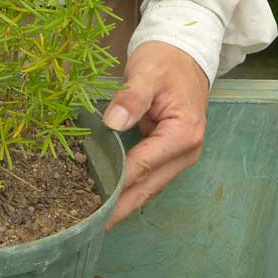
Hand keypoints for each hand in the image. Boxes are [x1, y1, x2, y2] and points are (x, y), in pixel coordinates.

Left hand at [102, 41, 208, 228]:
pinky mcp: (169, 151)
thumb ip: (130, 98)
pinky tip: (109, 196)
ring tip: (95, 218)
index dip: (118, 185)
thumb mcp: (147, 73)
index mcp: (183, 134)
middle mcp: (186, 151)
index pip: (143, 165)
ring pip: (149, 185)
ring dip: (124, 201)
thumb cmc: (165, 61)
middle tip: (90, 224)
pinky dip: (130, 187)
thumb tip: (112, 124)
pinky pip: (148, 174)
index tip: (96, 206)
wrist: (184, 52)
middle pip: (149, 186)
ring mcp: (179, 154)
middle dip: (121, 206)